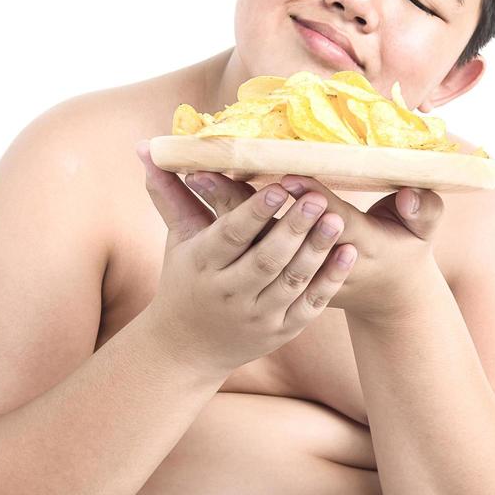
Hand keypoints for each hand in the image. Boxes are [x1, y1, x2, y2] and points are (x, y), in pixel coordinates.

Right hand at [134, 141, 357, 376]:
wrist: (185, 348)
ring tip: (337, 220)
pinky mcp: (280, 331)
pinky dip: (329, 280)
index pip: (230, 235)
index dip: (254, 213)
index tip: (278, 188)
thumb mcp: (176, 239)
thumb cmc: (183, 280)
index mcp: (203, 264)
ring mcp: (257, 315)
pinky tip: (348, 253)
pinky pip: (309, 305)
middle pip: (265, 260)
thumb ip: (169, 193)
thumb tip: (145, 146)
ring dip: (316, 251)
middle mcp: (229, 292)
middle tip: (317, 199)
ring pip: (290, 282)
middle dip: (292, 229)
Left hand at [182, 169, 444, 323]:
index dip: (307, 200)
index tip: (286, 177)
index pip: (326, 219)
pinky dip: (225, 224)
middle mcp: (315, 258)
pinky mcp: (279, 269)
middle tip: (205, 170)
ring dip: (224, 208)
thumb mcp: (422, 234)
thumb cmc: (404, 252)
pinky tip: (199, 198)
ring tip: (191, 178)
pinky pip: (246, 245)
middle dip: (242, 199)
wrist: (385, 299)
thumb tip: (413, 191)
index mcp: (354, 244)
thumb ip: (424, 210)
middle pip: (274, 228)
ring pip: (253, 237)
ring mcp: (294, 268)